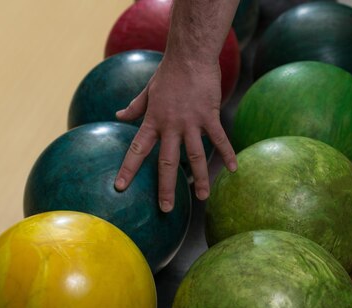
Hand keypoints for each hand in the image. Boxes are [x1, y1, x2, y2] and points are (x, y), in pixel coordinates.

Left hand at [114, 56, 237, 211]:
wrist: (190, 56)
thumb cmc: (168, 72)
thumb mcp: (148, 91)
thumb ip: (134, 106)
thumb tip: (118, 115)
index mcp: (154, 121)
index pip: (138, 149)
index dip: (128, 169)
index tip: (120, 187)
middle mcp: (171, 126)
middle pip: (168, 163)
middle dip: (166, 187)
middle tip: (166, 208)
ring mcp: (192, 123)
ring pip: (195, 156)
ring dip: (199, 179)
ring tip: (202, 198)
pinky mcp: (209, 116)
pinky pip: (219, 139)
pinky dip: (227, 154)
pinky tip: (233, 169)